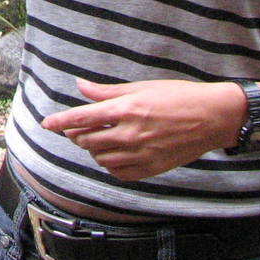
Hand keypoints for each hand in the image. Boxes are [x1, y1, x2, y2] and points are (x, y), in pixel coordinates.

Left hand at [41, 78, 246, 181]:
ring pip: (100, 158)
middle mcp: (130, 134)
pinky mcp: (151, 168)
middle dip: (76, 135)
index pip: (81, 118)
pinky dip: (110, 164)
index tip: (47, 124)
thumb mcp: (140, 87)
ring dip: (93, 149)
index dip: (60, 122)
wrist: (212, 118)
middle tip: (77, 129)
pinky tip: (114, 154)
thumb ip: (107, 91)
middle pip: (87, 140)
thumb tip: (80, 86)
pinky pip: (119, 173)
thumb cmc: (178, 96)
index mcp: (126, 109)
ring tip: (98, 138)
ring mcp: (141, 154)